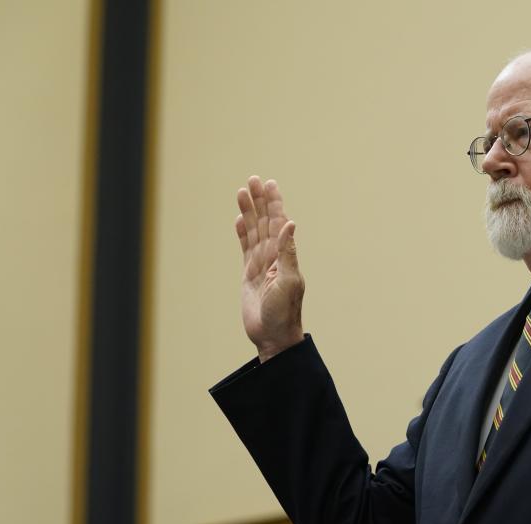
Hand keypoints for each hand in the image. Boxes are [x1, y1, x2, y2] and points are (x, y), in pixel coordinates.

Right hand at [234, 176, 304, 361]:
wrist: (273, 336)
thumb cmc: (284, 312)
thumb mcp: (288, 281)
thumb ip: (288, 252)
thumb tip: (291, 223)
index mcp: (285, 256)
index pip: (279, 223)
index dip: (274, 203)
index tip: (269, 184)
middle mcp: (274, 257)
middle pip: (264, 222)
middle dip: (259, 201)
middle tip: (253, 179)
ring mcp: (261, 265)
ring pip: (253, 232)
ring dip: (249, 212)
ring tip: (242, 192)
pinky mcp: (249, 274)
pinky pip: (245, 248)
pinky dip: (242, 234)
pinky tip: (240, 219)